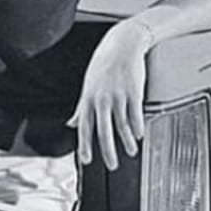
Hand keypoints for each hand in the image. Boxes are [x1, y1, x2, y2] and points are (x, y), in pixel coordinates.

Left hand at [67, 18, 153, 170]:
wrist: (123, 44)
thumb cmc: (103, 66)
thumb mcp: (88, 87)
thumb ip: (80, 109)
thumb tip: (71, 124)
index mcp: (88, 99)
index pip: (84, 127)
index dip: (85, 145)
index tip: (87, 160)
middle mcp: (101, 99)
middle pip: (103, 130)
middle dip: (108, 150)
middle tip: (111, 165)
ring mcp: (118, 95)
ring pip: (121, 124)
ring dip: (126, 141)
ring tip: (130, 152)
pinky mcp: (133, 91)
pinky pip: (135, 113)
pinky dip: (137, 126)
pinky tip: (139, 135)